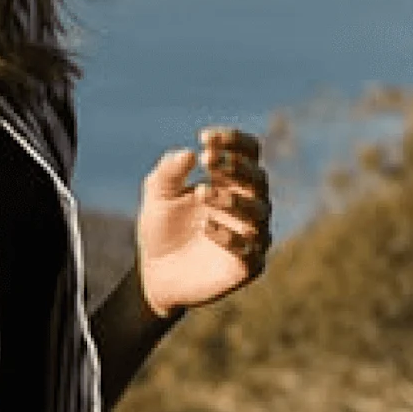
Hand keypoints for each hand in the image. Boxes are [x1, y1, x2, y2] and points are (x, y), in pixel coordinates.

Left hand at [136, 127, 273, 316]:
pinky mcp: (247, 265)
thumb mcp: (157, 195)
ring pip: (258, 211)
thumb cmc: (162, 227)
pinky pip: (249, 249)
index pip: (248, 152)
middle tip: (207, 161)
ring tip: (202, 192)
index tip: (204, 138)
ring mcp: (251, 235)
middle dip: (235, 166)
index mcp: (231, 181)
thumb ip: (168, 172)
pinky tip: (206, 227)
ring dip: (232, 198)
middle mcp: (248, 204)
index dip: (232, 141)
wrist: (154, 273)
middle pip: (258, 178)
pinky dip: (230, 236)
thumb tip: (187, 153)